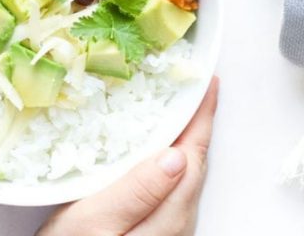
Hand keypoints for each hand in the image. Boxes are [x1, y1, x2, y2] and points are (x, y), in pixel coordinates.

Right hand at [38, 77, 218, 235]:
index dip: (202, 118)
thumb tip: (177, 154)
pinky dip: (168, 159)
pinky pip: (170, 186)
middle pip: (194, 164)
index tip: (209, 83)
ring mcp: (166, 230)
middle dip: (196, 124)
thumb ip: (138, 190)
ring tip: (175, 108)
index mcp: (167, 217)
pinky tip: (155, 148)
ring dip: (183, 139)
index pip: (193, 156)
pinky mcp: (152, 231)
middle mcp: (176, 224)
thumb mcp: (95, 222)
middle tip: (191, 86)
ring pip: (184, 176)